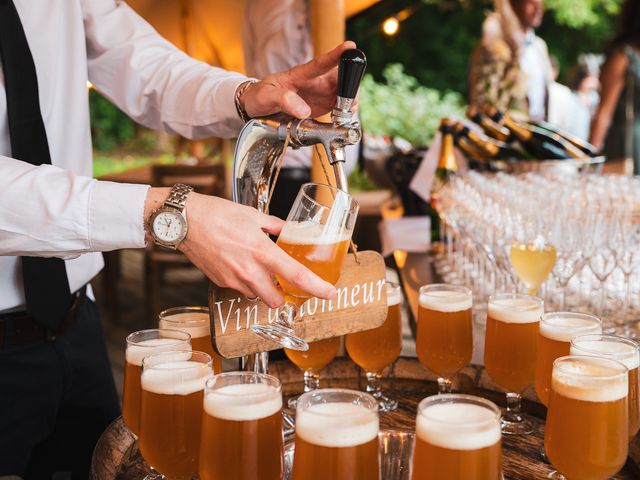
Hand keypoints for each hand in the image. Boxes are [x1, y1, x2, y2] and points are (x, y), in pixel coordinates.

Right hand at [175, 193, 335, 307]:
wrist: (186, 221)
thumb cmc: (218, 214)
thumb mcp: (254, 216)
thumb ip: (276, 227)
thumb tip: (290, 230)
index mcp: (263, 251)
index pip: (297, 276)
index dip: (317, 288)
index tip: (329, 293)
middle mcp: (250, 270)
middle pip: (277, 301)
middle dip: (284, 296)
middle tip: (284, 283)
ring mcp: (234, 279)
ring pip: (257, 297)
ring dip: (264, 289)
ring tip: (259, 270)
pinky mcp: (220, 282)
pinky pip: (240, 289)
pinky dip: (246, 283)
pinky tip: (240, 265)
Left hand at [241, 41, 356, 118]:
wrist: (255, 107)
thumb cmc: (258, 96)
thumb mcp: (265, 96)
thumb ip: (283, 100)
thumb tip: (304, 110)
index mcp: (300, 75)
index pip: (320, 63)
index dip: (336, 54)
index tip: (350, 46)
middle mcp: (314, 81)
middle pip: (340, 78)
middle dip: (350, 86)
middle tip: (349, 101)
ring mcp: (320, 93)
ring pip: (344, 92)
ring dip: (349, 102)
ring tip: (343, 114)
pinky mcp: (323, 106)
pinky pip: (340, 107)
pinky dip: (345, 113)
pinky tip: (341, 120)